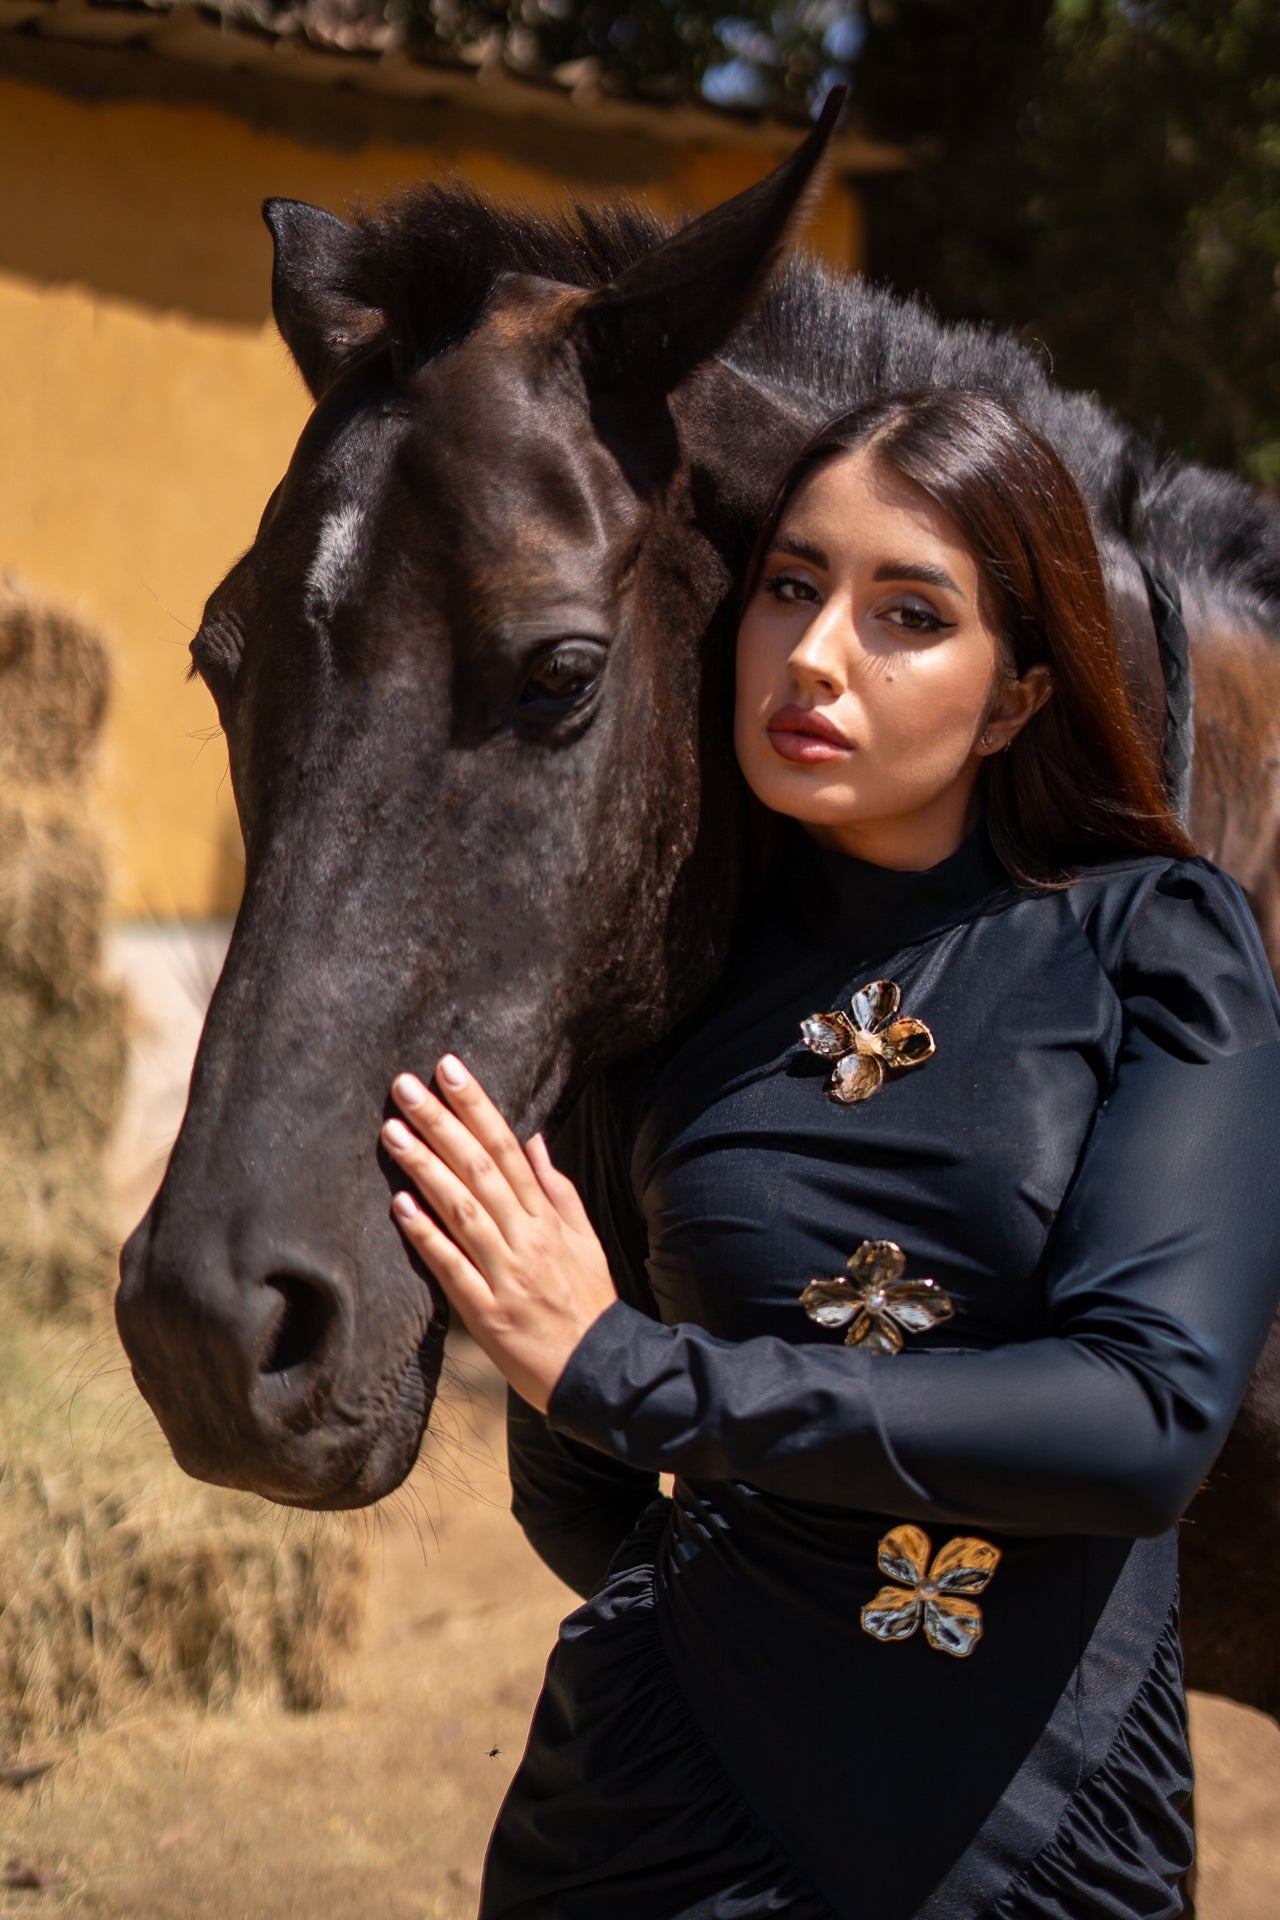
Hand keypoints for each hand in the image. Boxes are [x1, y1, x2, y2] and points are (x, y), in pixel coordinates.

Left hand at [381, 1055, 616, 1412]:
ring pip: (463, 1209)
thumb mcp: (584, 1239)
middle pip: (481, 1168)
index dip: (477, 1107)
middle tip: (405, 1086)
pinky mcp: (488, 1313)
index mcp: (548, 1217)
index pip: (509, 1148)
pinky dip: (427, 1236)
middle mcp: (527, 1237)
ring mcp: (507, 1274)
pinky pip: (453, 1268)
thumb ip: (556, 1188)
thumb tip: (535, 1138)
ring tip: (393, 1131)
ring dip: (426, 1167)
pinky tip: (400, 1206)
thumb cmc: (589, 1303)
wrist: (602, 1373)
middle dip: (442, 1123)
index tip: (448, 1070)